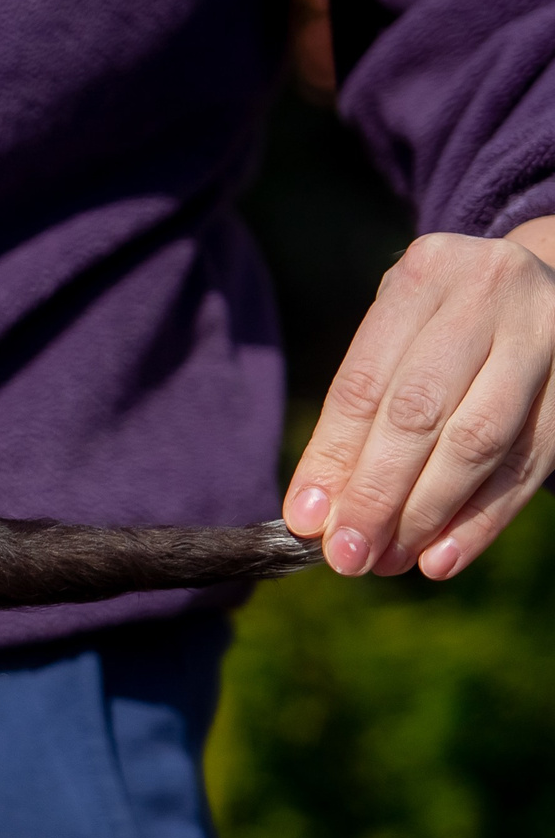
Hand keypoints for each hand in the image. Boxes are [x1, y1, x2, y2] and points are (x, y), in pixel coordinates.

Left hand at [284, 216, 554, 579]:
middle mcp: (489, 294)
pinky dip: (482, 519)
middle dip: (377, 495)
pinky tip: (442, 558)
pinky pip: (531, 463)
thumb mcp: (397, 337)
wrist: (545, 285)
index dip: (333, 457)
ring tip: (389, 561)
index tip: (306, 521)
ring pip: (480, 441)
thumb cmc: (444, 322)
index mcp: (425, 275)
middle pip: (420, 413)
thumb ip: (358, 412)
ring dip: (428, 514)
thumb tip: (318, 510)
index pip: (365, 382)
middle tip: (347, 556)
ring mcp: (546, 335)